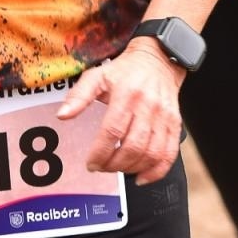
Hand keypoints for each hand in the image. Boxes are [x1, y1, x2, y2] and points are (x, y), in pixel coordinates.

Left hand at [55, 41, 184, 184]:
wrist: (158, 60)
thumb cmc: (124, 70)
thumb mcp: (97, 76)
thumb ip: (79, 96)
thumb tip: (62, 116)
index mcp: (126, 94)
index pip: (113, 131)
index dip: (100, 152)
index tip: (90, 163)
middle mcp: (148, 106)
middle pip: (133, 146)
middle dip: (114, 164)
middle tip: (102, 167)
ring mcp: (164, 117)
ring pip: (151, 153)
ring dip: (132, 168)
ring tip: (117, 168)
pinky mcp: (174, 124)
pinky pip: (169, 154)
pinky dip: (156, 171)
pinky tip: (141, 177)